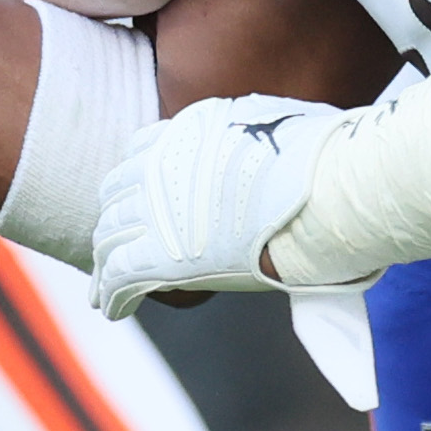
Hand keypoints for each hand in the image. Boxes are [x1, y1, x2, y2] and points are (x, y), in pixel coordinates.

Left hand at [89, 92, 357, 320]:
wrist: (323, 195)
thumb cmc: (320, 162)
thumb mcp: (275, 122)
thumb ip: (254, 127)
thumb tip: (269, 128)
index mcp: (187, 132)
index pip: (140, 151)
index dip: (136, 178)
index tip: (138, 197)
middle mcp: (160, 166)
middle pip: (116, 194)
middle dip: (115, 219)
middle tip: (117, 244)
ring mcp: (156, 212)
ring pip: (109, 236)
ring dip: (107, 259)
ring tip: (107, 283)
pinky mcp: (158, 257)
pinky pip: (117, 277)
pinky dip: (111, 294)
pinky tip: (113, 308)